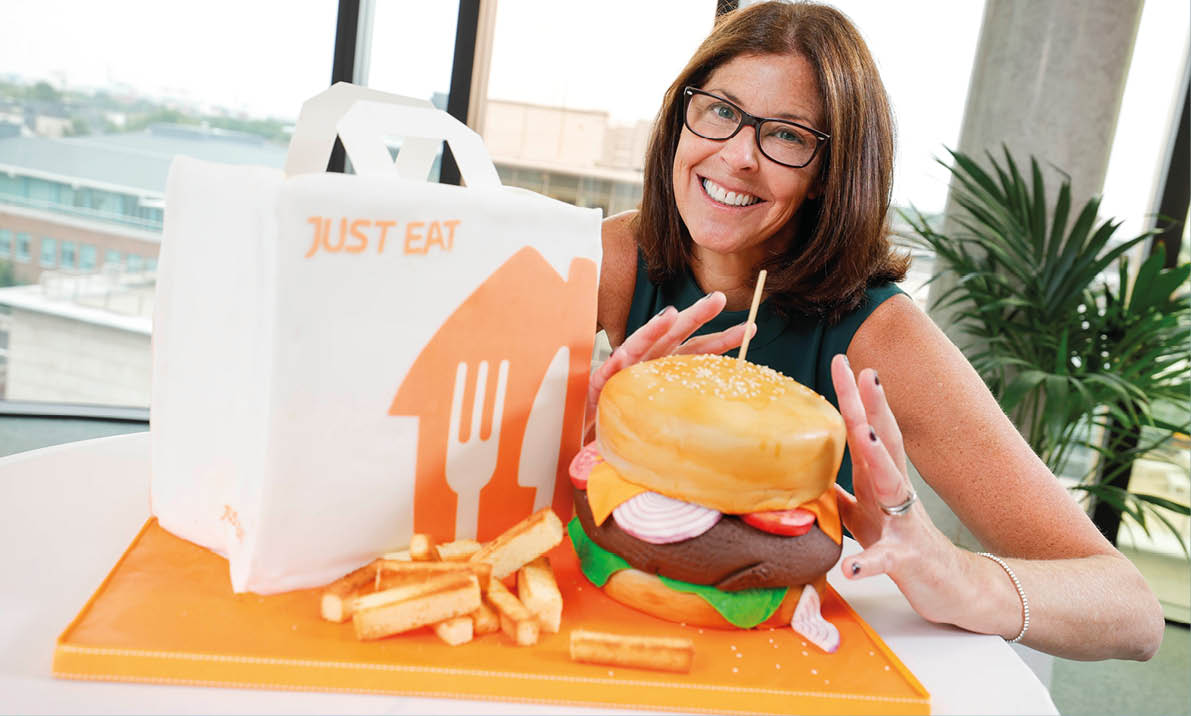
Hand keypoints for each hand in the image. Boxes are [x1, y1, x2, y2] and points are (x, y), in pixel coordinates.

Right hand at [585, 292, 752, 434]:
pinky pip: (606, 374)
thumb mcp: (672, 409)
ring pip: (639, 344)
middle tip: (720, 299)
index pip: (699, 348)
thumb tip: (734, 404)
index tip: (751, 329)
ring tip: (669, 316)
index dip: (723, 338)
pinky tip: (621, 356)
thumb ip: (693, 399)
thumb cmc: (638, 420)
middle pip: (675, 334)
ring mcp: (624, 370)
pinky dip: (613, 364)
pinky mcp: (600, 385)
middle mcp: (650, 361)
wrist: (601, 434)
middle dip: (696, 315)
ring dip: (653, 330)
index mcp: (670, 365)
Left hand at [829, 354, 967, 624]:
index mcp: (880, 479)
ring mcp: (904, 522)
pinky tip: (852, 567)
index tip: (841, 361)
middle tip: (861, 371)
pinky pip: (887, 559)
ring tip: (863, 434)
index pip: (865, 429)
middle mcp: (895, 492)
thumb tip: (808, 476)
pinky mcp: (907, 559)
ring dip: (878, 459)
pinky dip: (869, 562)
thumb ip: (841, 495)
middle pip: (883, 441)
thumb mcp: (865, 517)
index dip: (853, 397)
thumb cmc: (904, 547)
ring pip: (893, 486)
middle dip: (871, 406)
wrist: (953, 587)